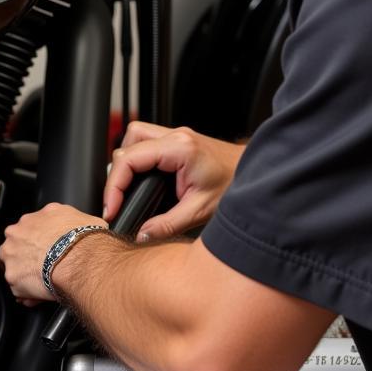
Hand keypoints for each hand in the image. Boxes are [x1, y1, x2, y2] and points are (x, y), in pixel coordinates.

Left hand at [0, 203, 106, 304]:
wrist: (80, 260)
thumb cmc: (84, 240)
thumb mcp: (82, 219)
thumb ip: (71, 221)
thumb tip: (79, 227)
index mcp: (33, 218)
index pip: (29, 229)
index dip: (38, 241)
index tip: (46, 250)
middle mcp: (17, 233)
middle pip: (16, 246)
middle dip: (27, 256)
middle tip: (44, 266)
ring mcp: (11, 254)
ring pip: (15, 267)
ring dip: (25, 274)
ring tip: (44, 284)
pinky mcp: (12, 277)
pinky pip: (18, 288)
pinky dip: (28, 294)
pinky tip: (42, 296)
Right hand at [104, 122, 244, 240]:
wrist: (260, 174)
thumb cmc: (237, 185)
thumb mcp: (200, 211)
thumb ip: (167, 225)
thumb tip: (141, 235)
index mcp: (179, 149)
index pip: (129, 159)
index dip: (114, 186)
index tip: (111, 207)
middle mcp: (176, 136)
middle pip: (127, 143)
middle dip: (117, 174)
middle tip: (117, 201)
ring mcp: (177, 135)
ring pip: (134, 138)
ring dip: (126, 162)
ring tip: (126, 189)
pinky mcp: (179, 140)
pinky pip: (147, 142)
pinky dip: (138, 158)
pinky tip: (141, 179)